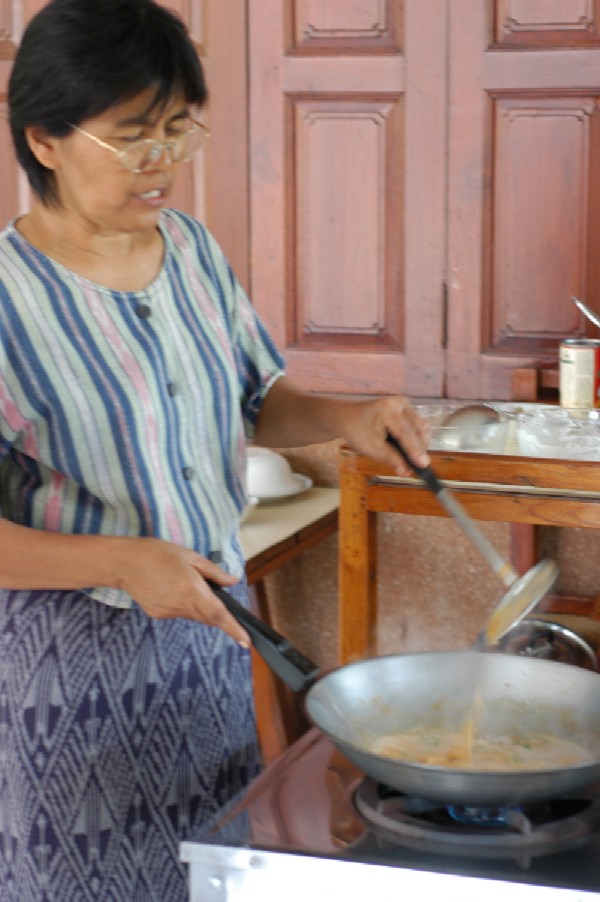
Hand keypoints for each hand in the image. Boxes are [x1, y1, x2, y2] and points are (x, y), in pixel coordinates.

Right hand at [117, 538, 250, 646]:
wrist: (125, 563)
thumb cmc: (158, 553)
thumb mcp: (190, 556)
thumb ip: (214, 572)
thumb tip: (232, 581)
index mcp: (193, 590)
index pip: (218, 615)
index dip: (234, 629)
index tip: (245, 642)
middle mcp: (182, 605)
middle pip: (207, 617)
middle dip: (215, 611)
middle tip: (207, 589)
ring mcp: (168, 613)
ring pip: (192, 615)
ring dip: (196, 605)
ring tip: (181, 581)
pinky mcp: (158, 615)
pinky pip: (178, 613)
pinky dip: (181, 604)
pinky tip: (168, 587)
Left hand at [340, 395, 430, 475]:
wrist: (347, 417)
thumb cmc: (356, 431)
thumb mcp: (370, 448)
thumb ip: (390, 458)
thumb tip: (407, 472)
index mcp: (387, 410)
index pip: (405, 433)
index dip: (415, 450)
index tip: (423, 465)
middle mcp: (398, 403)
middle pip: (418, 429)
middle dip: (419, 449)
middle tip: (419, 467)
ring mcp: (403, 403)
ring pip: (422, 427)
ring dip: (420, 443)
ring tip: (413, 458)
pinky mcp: (406, 407)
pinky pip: (418, 424)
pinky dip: (417, 437)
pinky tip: (411, 448)